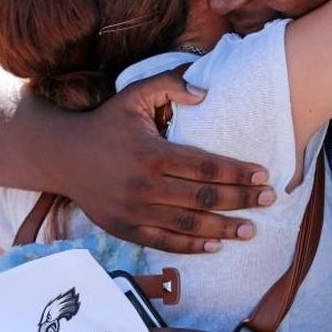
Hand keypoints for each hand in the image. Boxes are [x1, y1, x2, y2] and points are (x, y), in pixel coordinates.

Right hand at [61, 70, 275, 252]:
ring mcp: (135, 212)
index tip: (263, 174)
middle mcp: (145, 187)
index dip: (238, 172)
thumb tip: (205, 93)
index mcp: (152, 154)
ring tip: (251, 230)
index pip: (206, 167)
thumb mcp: (133, 94)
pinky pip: (165, 242)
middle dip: (242, 200)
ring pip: (189, 224)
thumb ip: (169, 85)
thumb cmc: (105, 123)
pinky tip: (216, 245)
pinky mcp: (125, 229)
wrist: (61, 157)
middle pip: (204, 198)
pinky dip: (192, 246)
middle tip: (269, 200)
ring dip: (224, 228)